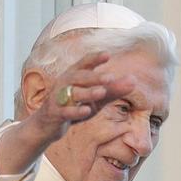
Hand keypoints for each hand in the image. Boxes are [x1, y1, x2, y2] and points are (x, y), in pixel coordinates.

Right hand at [0, 52, 136, 173]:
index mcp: (73, 76)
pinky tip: (87, 111)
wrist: (47, 126)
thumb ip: (113, 90)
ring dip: (87, 92)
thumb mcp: (94, 99)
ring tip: (102, 92)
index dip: (94, 59)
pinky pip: (65, 111)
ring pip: (72, 93)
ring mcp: (58, 99)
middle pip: (78, 77)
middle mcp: (64, 84)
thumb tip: (134, 81)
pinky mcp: (55, 114)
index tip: (107, 54)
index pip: (83, 64)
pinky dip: (75, 111)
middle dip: (93, 77)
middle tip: (110, 77)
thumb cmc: (73, 107)